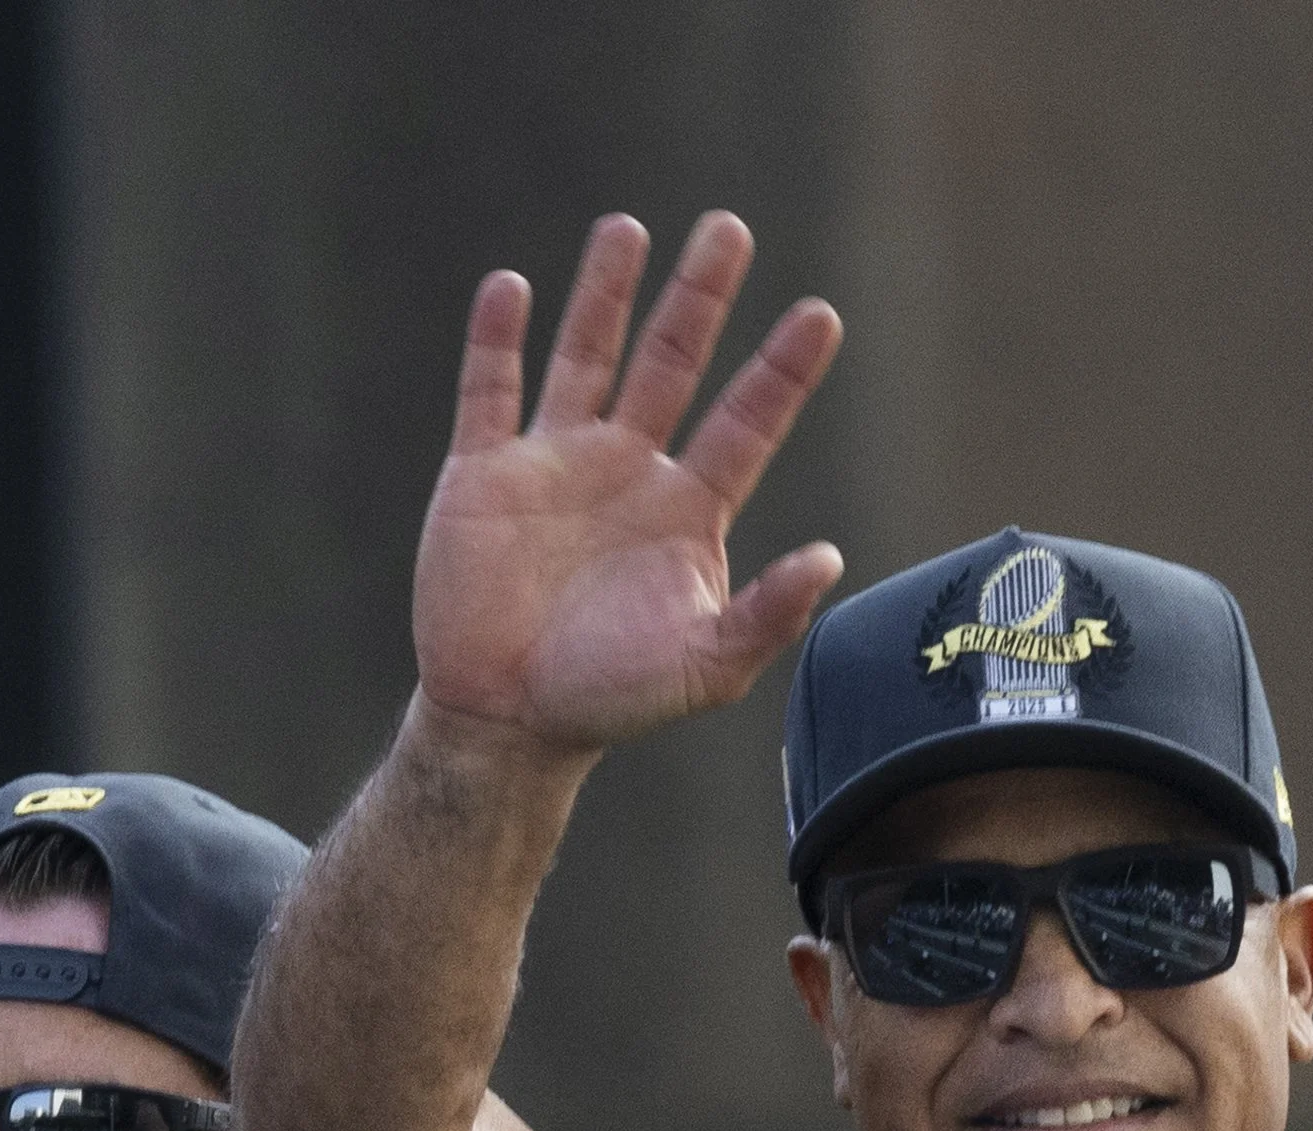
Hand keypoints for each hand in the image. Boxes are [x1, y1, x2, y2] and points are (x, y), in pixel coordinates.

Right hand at [413, 210, 844, 752]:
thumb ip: (767, 615)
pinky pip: (489, 390)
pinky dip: (496, 339)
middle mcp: (627, 471)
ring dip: (606, 293)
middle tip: (729, 228)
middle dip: (700, 297)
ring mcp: (555, 463)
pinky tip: (512, 287)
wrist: (510, 720)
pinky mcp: (483, 473)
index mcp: (687, 512)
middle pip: (671, 364)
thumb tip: (829, 558)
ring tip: (629, 229)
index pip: (746, 424)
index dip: (781, 371)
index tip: (821, 315)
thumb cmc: (614, 700)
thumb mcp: (705, 669)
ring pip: (586, 355)